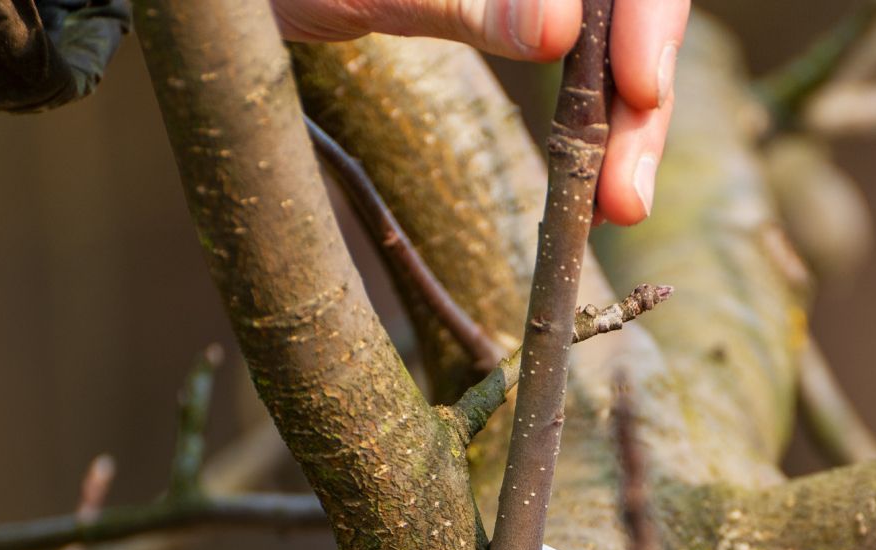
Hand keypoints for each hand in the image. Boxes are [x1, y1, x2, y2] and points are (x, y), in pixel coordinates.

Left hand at [272, 0, 689, 224]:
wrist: (227, 8)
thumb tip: (556, 30)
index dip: (648, 19)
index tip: (638, 90)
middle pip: (629, 7)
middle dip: (637, 101)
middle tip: (626, 195)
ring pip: (608, 47)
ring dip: (619, 127)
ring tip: (616, 203)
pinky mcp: (512, 12)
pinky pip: (576, 67)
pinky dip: (587, 126)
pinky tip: (590, 177)